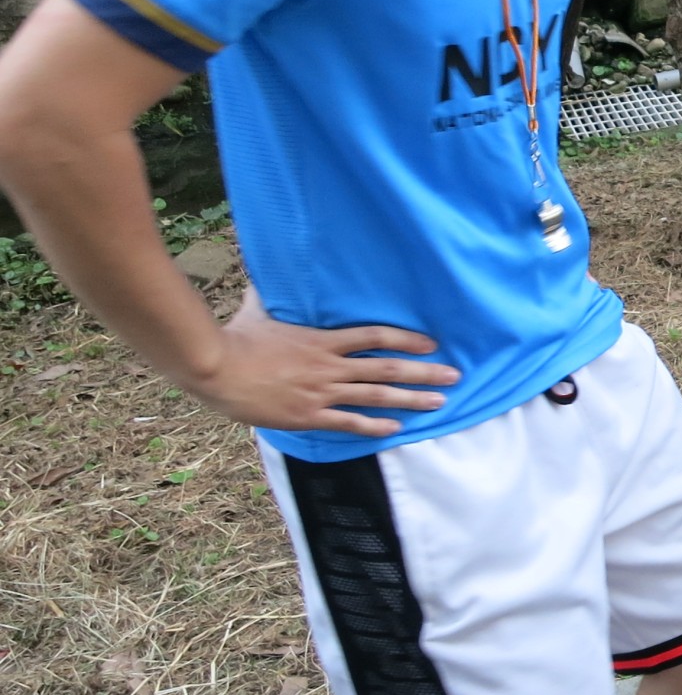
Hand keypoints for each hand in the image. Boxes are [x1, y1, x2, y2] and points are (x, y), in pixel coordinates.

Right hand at [191, 288, 459, 434]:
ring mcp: (320, 392)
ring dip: (411, 399)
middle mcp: (329, 366)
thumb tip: (271, 266)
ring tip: (439, 401)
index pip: (376, 336)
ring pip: (376, 396)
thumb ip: (274, 292)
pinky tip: (395, 428)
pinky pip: (348, 423)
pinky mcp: (307, 415)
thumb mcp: (260, 309)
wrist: (215, 368)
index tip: (432, 343)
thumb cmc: (236, 338)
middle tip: (455, 375)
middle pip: (387, 368)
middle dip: (424, 372)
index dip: (407, 339)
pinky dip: (374, 426)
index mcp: (323, 340)